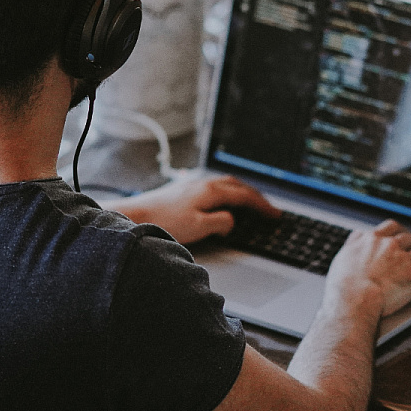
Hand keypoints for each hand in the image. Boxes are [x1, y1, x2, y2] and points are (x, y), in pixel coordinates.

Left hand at [108, 172, 274, 244]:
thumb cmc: (164, 222)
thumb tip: (232, 220)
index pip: (245, 196)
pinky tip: (221, 199)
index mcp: (211, 191)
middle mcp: (203, 183)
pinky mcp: (182, 189)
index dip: (262, 206)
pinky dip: (226, 192)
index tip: (275, 214)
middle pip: (237, 186)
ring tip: (249, 203)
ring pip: (225, 184)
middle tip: (267, 208)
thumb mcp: (199, 227)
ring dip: (241, 192)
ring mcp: (192, 184)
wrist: (136, 215)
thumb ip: (221, 223)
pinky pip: (213, 186)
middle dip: (255, 196)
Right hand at [326, 220, 410, 318]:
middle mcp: (390, 246)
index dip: (400, 231)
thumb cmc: (343, 286)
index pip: (391, 227)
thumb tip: (356, 237)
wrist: (353, 299)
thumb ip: (352, 244)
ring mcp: (404, 260)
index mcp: (372, 240)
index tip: (404, 234)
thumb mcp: (342, 257)